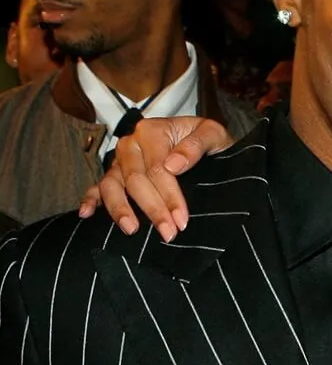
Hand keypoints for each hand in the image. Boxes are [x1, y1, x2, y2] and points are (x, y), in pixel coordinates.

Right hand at [78, 116, 234, 239]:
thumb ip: (196, 145)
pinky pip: (98, 185)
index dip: (169, 196)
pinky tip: (86, 214)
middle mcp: (131, 144)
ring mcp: (120, 159)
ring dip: (120, 209)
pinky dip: (90, 198)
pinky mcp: (115, 172)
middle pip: (135, 180)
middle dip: (152, 209)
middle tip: (168, 233)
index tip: (181, 220)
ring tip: (131, 230)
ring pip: (112, 185)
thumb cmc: (206, 138)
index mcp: (152, 131)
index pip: (157, 169)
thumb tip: (174, 165)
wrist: (201, 138)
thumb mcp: (212, 134)